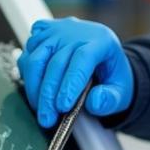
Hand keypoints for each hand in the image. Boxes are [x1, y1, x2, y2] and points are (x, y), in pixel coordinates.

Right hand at [17, 17, 133, 127]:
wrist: (103, 58)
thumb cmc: (111, 76)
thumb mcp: (121, 91)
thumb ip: (111, 99)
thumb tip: (95, 102)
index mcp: (101, 40)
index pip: (82, 58)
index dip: (70, 83)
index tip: (63, 106)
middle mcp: (76, 32)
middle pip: (56, 61)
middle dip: (48, 95)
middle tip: (47, 119)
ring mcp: (57, 31)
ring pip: (36, 57)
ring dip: (34, 87)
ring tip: (40, 109)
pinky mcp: (43, 34)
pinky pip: (28, 51)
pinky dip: (27, 72)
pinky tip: (35, 89)